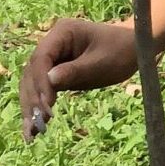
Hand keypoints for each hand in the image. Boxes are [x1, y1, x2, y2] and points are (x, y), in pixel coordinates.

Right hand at [20, 18, 138, 137]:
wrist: (134, 48)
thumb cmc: (122, 51)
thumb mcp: (102, 62)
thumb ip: (76, 71)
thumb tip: (49, 81)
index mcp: (62, 32)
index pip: (42, 58)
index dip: (41, 82)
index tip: (46, 105)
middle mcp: (52, 43)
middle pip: (32, 72)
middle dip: (32, 99)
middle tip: (35, 125)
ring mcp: (52, 58)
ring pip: (32, 83)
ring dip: (31, 107)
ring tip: (32, 133)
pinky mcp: (55, 72)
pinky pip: (42, 90)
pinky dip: (38, 107)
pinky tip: (36, 128)